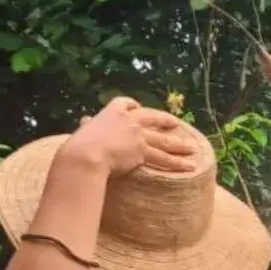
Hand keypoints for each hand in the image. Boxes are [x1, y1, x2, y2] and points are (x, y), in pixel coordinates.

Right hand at [66, 97, 196, 175]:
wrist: (86, 154)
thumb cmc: (78, 145)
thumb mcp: (82, 131)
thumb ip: (87, 126)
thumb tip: (84, 121)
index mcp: (112, 112)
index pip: (126, 104)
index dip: (133, 106)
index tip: (137, 107)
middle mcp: (129, 121)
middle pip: (152, 117)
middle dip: (165, 120)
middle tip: (175, 124)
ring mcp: (138, 135)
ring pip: (164, 140)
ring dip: (180, 144)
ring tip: (192, 148)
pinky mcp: (143, 152)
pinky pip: (165, 158)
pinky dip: (178, 163)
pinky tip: (190, 165)